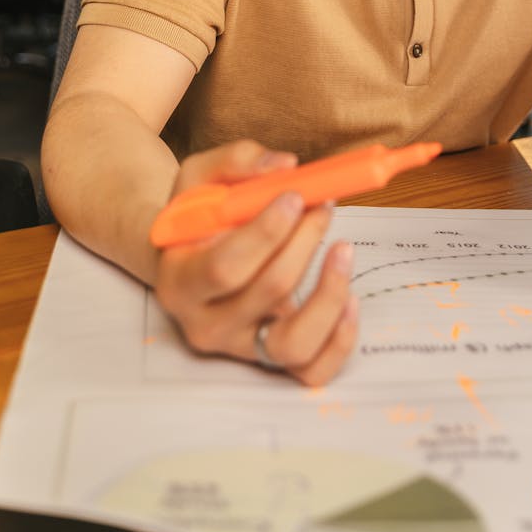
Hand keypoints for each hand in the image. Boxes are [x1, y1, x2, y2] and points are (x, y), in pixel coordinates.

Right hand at [154, 140, 357, 383]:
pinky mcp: (272, 360)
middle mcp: (206, 324)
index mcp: (179, 281)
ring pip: (293, 343)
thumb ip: (238, 162)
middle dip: (304, 241)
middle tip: (321, 204)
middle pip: (268, 292)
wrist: (190, 257)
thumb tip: (286, 166)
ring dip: (329, 292)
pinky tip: (351, 296)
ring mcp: (241, 347)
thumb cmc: (198, 215)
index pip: (225, 267)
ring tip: (343, 248)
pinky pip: (312, 370)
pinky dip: (340, 339)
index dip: (267, 232)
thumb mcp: (200, 177)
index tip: (294, 196)